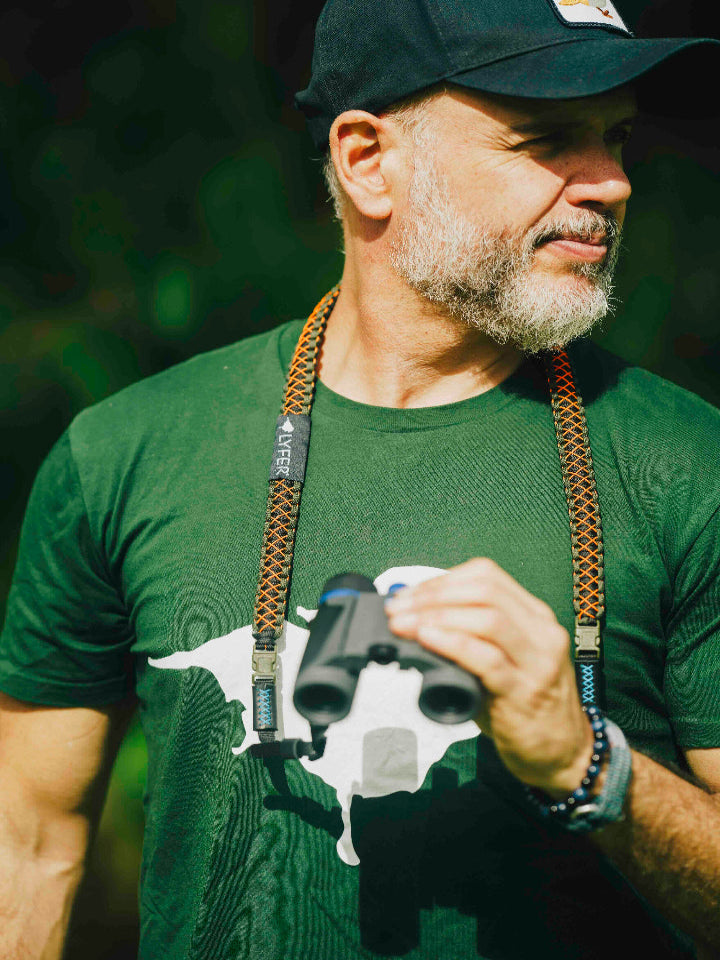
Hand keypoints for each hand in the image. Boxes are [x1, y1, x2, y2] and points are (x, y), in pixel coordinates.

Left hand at [385, 558, 593, 794]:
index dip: (442, 580)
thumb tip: (414, 623)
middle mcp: (541, 631)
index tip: (408, 595)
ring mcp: (537, 661)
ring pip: (488, 619)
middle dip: (433, 596)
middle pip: (484, 592)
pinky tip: (428, 639)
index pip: (486, 576)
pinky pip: (488, 659)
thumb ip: (471, 638)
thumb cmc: (524, 704)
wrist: (565, 752)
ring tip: (404, 625)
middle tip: (397, 609)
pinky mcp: (525, 691)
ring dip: (437, 617)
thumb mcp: (503, 659)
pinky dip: (453, 643)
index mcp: (534, 616)